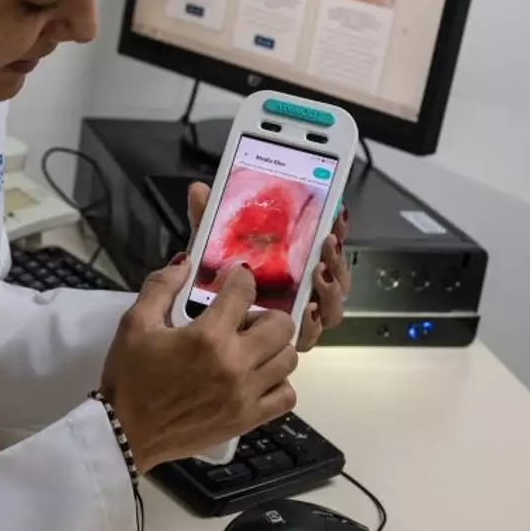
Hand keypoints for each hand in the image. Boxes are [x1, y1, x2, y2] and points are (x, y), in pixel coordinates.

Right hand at [98, 259, 297, 469]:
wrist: (126, 432)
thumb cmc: (129, 376)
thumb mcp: (135, 324)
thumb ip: (161, 287)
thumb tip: (186, 261)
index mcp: (207, 336)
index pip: (243, 292)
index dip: (240, 278)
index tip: (233, 279)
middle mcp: (235, 363)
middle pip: (280, 325)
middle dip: (264, 314)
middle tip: (243, 320)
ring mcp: (246, 394)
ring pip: (289, 359)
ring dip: (274, 347)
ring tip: (251, 349)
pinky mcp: (248, 419)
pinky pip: (287, 396)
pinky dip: (279, 383)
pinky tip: (257, 378)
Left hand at [184, 184, 350, 351]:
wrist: (193, 323)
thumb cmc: (212, 282)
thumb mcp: (212, 247)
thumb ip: (209, 220)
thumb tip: (198, 190)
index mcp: (291, 262)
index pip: (324, 244)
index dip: (336, 228)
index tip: (336, 213)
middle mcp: (302, 289)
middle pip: (336, 275)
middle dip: (336, 257)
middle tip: (326, 241)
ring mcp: (299, 315)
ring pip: (331, 306)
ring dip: (331, 288)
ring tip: (318, 272)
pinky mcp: (290, 340)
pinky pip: (312, 334)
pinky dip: (314, 322)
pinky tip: (307, 309)